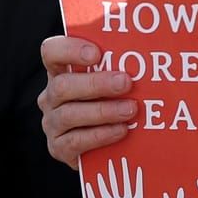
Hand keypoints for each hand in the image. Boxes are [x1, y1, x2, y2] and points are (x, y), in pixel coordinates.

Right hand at [37, 37, 136, 167]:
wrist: (103, 147)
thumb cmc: (109, 105)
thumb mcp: (109, 84)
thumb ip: (117, 69)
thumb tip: (147, 57)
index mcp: (59, 72)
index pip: (51, 52)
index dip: (70, 50)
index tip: (97, 53)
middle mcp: (51, 96)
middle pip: (62, 86)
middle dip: (96, 83)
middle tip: (125, 82)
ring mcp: (52, 123)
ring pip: (69, 114)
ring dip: (103, 111)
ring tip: (130, 109)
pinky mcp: (58, 148)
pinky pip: (75, 141)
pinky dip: (100, 135)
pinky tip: (121, 130)